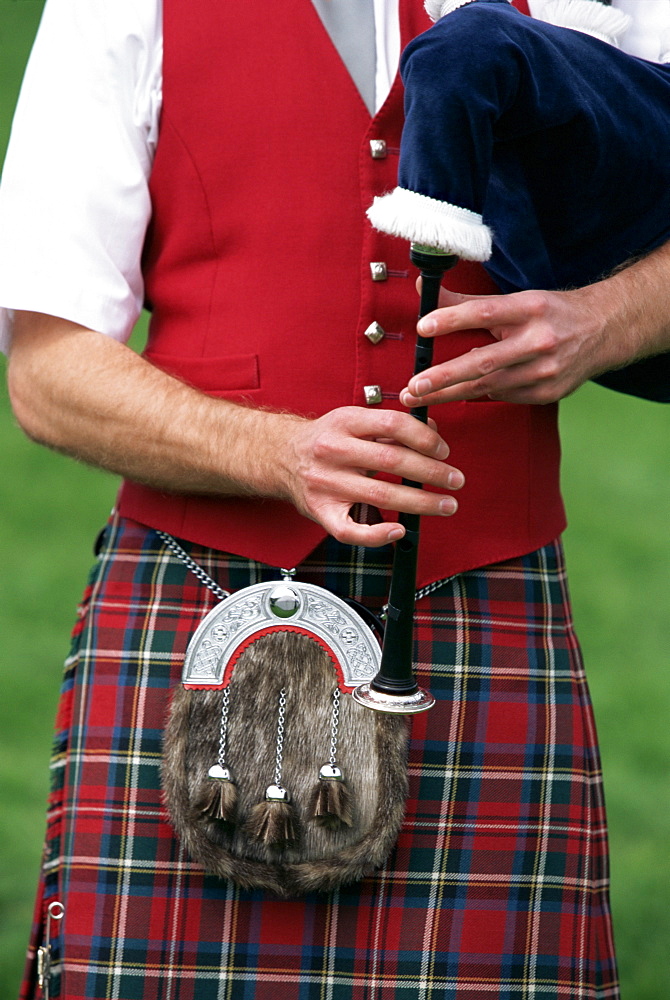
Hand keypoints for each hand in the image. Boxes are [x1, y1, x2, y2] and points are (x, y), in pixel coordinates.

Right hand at [280, 406, 464, 546]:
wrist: (281, 456)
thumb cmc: (325, 439)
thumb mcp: (354, 421)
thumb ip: (390, 427)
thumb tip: (432, 434)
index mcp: (344, 422)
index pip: (393, 424)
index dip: (425, 438)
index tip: (443, 451)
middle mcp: (333, 451)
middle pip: (393, 461)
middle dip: (432, 473)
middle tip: (456, 480)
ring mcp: (326, 484)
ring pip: (381, 496)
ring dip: (421, 503)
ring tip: (445, 505)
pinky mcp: (321, 512)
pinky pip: (352, 531)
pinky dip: (378, 535)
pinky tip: (399, 531)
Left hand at [400, 277, 657, 406]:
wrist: (603, 332)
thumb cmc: (551, 313)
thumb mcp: (517, 299)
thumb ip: (469, 301)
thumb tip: (425, 289)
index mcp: (531, 309)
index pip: (486, 312)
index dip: (453, 318)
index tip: (423, 326)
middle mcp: (539, 341)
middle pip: (484, 361)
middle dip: (444, 377)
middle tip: (413, 386)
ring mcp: (545, 371)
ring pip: (489, 386)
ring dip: (450, 393)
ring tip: (419, 398)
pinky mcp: (547, 393)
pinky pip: (503, 396)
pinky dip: (479, 394)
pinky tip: (458, 395)